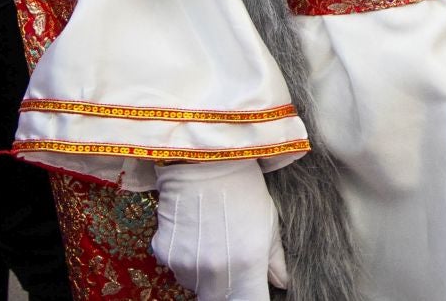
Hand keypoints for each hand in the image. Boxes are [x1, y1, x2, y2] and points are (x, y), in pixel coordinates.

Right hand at [152, 159, 287, 300]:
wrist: (202, 160)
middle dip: (227, 287)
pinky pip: (178, 267)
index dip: (251, 298)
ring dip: (205, 272)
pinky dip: (187, 257)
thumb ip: (275, 259)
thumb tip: (282, 282)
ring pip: (196, 283)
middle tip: (232, 258)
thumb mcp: (268, 221)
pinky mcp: (163, 254)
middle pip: (218, 297)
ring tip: (214, 237)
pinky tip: (195, 230)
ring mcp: (185, 265)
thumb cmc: (243, 187)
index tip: (253, 290)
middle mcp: (213, 272)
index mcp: (246, 265)